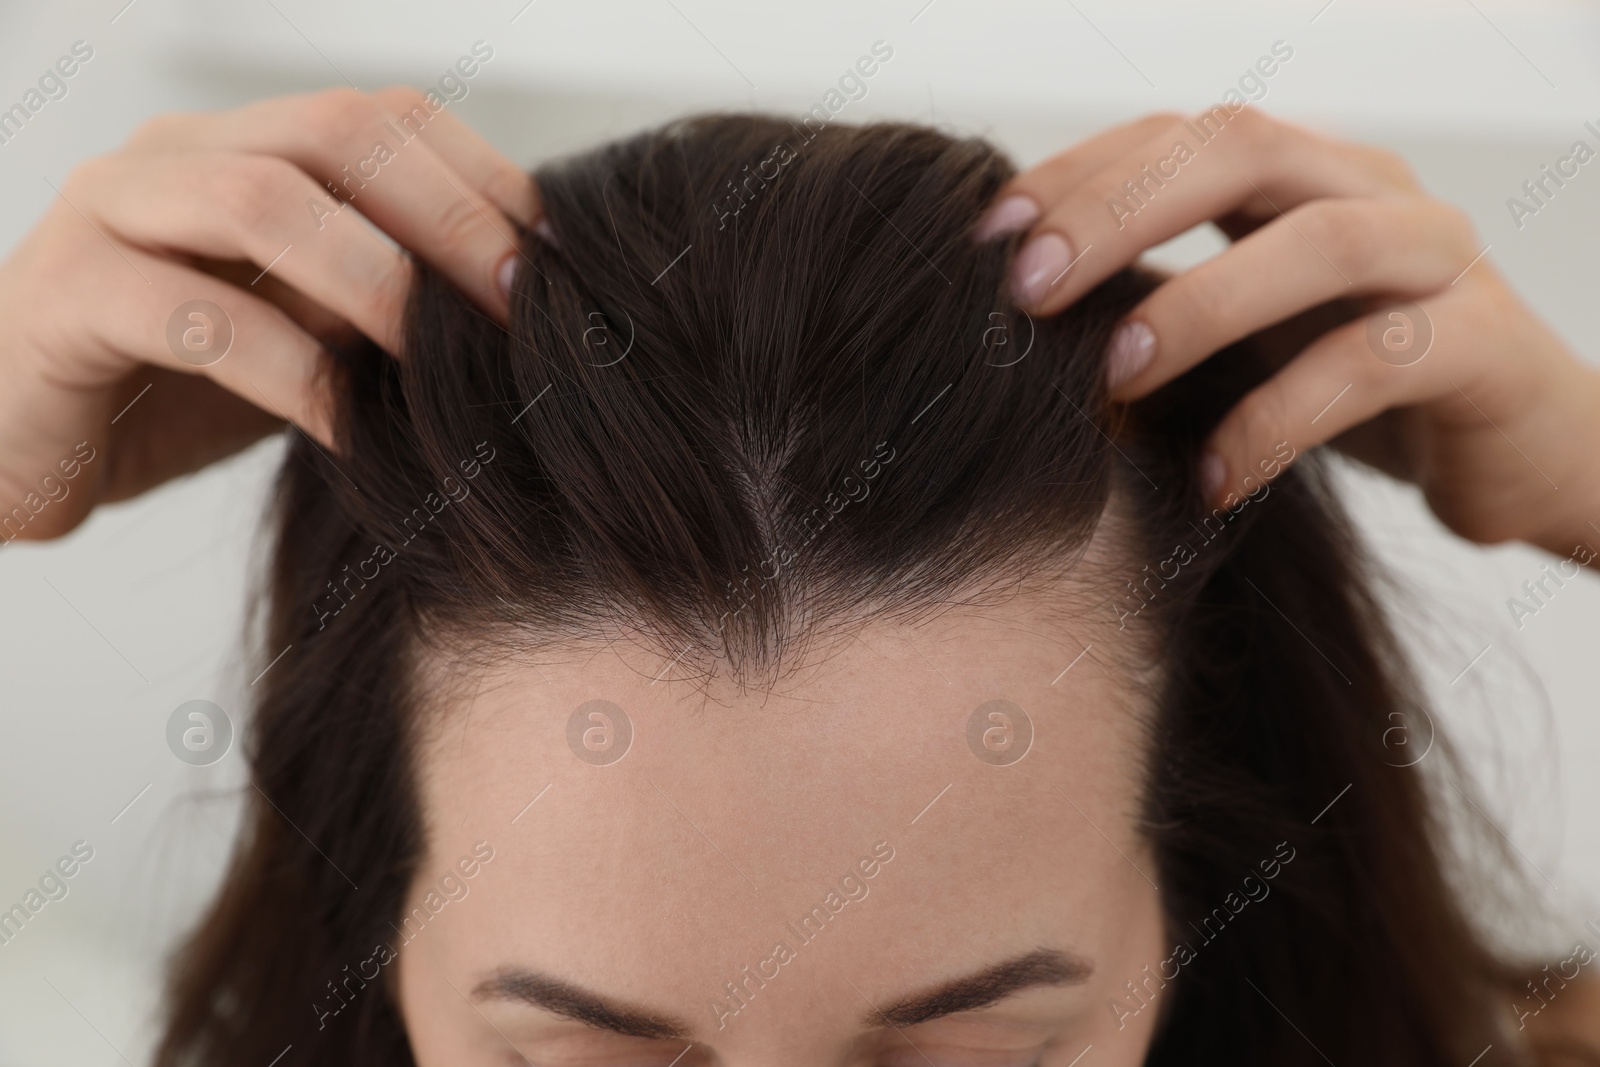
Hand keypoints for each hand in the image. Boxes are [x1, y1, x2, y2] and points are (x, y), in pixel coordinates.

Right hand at [0, 87, 537, 540]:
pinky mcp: (64, 298)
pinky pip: (193, 316)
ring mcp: (111, 215)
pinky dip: (290, 371)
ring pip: (261, 202)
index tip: (554, 262)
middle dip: (449, 218)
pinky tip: (347, 426)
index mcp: (241, 147)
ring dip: (376, 282)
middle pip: (336, 133)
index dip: (480, 178)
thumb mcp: (299, 334)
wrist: (14, 441)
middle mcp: (177, 157)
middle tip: (518, 308)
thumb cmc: (171, 388)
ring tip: (442, 359)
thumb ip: (375, 304)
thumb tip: (511, 311)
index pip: (381, 116)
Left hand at [976, 108, 1599, 556]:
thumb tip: (1020, 326)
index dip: (1079, 174)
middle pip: (1239, 151)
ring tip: (1112, 379)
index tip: (988, 237)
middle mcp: (1370, 190)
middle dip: (1119, 215)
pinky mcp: (1483, 345)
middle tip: (1030, 294)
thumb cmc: (1356, 389)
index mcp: (1303, 175)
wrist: (1517, 452)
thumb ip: (1163, 304)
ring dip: (1200, 306)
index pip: (1178, 135)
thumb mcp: (1248, 334)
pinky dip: (1278, 420)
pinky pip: (1375, 362)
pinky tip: (1212, 479)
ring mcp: (1436, 259)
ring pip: (1318, 242)